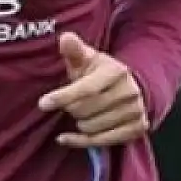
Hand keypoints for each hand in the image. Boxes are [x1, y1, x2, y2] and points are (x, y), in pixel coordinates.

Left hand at [37, 32, 149, 147]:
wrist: (131, 86)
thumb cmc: (99, 72)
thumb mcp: (87, 58)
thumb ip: (74, 50)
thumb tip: (65, 38)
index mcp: (116, 71)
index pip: (86, 89)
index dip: (63, 97)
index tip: (43, 103)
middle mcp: (129, 92)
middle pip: (86, 110)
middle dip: (71, 108)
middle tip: (70, 102)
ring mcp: (136, 111)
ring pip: (91, 127)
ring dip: (78, 122)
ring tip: (80, 112)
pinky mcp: (138, 129)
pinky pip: (101, 142)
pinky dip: (79, 141)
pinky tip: (65, 137)